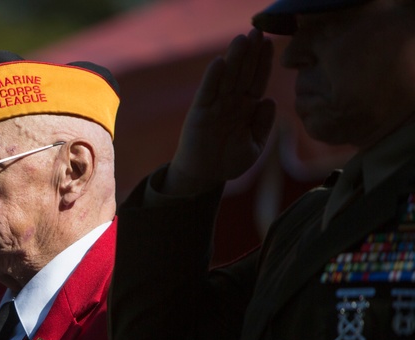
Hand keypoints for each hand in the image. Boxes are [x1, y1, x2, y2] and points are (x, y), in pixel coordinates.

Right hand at [165, 29, 276, 195]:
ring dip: (233, 59)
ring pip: (226, 78)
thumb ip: (263, 123)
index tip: (270, 43)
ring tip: (241, 39)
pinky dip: (212, 78)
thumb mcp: (255, 145)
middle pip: (243, 73)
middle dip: (250, 53)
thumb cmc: (228, 161)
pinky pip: (207, 93)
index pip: (257, 79)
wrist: (204, 177)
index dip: (263, 62)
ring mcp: (215, 106)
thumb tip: (269, 100)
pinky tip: (219, 63)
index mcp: (247, 107)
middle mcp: (231, 102)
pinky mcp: (199, 113)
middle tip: (258, 31)